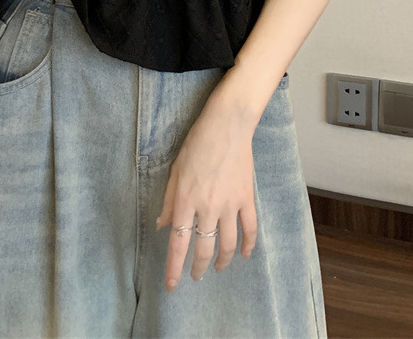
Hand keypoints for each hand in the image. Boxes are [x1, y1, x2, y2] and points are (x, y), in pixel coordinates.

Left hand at [155, 91, 257, 291]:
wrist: (227, 126)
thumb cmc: (197, 144)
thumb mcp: (175, 170)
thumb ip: (169, 201)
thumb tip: (162, 225)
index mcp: (186, 201)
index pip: (178, 243)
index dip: (174, 268)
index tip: (171, 286)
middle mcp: (207, 208)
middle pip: (203, 249)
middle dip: (197, 268)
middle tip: (194, 276)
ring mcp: (230, 205)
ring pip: (227, 245)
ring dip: (222, 261)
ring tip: (217, 268)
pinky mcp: (246, 199)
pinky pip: (250, 229)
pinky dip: (248, 246)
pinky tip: (245, 255)